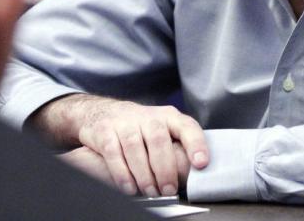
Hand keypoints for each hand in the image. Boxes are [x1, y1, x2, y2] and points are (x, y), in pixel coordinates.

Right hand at [32, 95, 207, 195]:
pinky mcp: (105, 131)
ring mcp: (125, 122)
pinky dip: (123, 174)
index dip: (196, 144)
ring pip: (136, 148)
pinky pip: (115, 153)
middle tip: (169, 189)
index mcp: (168, 116)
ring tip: (150, 191)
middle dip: (165, 169)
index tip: (200, 163)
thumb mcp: (161, 129)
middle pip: (159, 140)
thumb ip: (174, 147)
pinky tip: (129, 187)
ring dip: (144, 175)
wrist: (102, 112)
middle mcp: (148, 116)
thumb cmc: (139, 126)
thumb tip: (189, 174)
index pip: (187, 127)